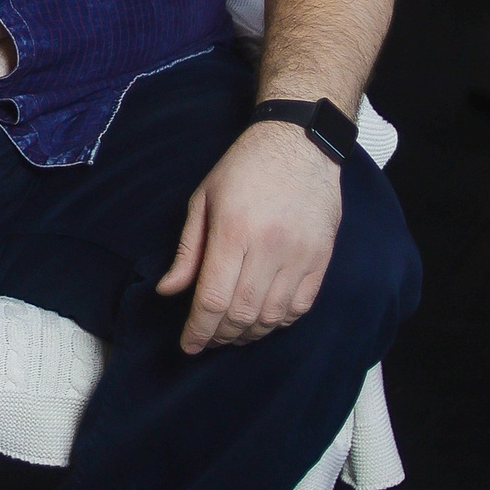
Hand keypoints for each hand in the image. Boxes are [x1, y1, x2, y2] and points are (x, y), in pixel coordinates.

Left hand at [155, 120, 342, 353]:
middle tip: (207, 340)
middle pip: (242, 314)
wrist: (299, 144)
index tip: (188, 346)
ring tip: (231, 334)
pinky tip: (263, 320)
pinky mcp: (322, 259)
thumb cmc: (243, 168)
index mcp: (234, 231)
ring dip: (248, 334)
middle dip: (220, 337)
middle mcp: (269, 247)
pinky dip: (279, 323)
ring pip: (272, 317)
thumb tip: (168, 292)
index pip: (213, 298)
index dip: (198, 330)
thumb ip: (187, 251)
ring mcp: (300, 255)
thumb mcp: (203, 200)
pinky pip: (300, 307)